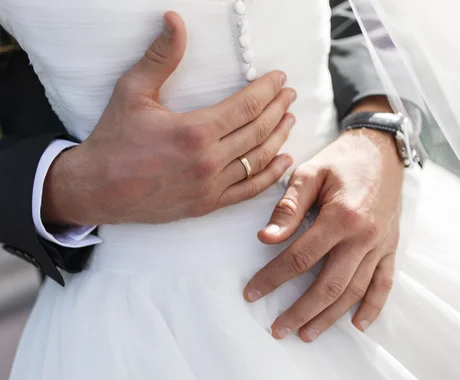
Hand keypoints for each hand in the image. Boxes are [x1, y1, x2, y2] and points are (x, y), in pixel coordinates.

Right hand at [42, 11, 295, 225]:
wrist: (96, 189)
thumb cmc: (114, 139)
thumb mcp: (133, 91)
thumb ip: (160, 57)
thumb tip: (174, 20)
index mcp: (195, 131)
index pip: (247, 106)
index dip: (267, 90)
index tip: (279, 79)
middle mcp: (208, 161)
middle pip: (258, 131)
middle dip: (278, 109)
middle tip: (289, 95)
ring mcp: (210, 186)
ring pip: (258, 160)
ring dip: (279, 138)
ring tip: (289, 120)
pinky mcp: (207, 205)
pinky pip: (249, 190)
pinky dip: (270, 175)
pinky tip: (284, 161)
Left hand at [244, 98, 403, 341]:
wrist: (382, 149)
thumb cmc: (341, 160)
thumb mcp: (309, 173)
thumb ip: (288, 208)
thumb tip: (265, 239)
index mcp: (340, 217)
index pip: (300, 258)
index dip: (273, 278)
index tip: (252, 293)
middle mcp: (363, 236)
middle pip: (328, 285)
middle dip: (300, 311)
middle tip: (278, 329)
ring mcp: (380, 245)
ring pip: (354, 290)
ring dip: (330, 316)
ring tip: (307, 333)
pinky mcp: (390, 247)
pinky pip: (384, 283)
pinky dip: (373, 306)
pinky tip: (358, 324)